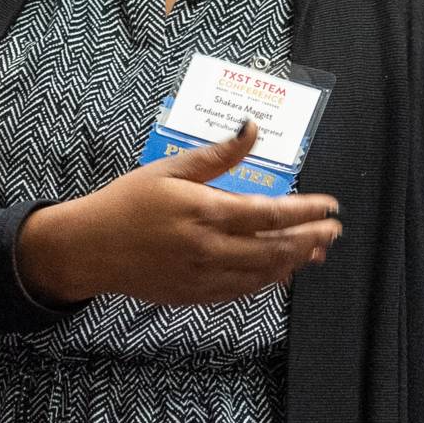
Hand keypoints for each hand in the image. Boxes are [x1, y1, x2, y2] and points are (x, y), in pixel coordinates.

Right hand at [16, 123, 341, 308]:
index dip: (307, 211)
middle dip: (310, 239)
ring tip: (314, 251)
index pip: (271, 214)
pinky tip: (278, 271)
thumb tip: (252, 128)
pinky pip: (241, 290)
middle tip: (333, 231)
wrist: (90, 248)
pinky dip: (265, 280)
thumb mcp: (171, 169)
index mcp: (206, 212)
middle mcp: (210, 248)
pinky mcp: (195, 294)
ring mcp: (204, 276)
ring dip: (293, 261)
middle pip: (276, 247)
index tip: (328, 206)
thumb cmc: (127, 203)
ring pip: (263, 273)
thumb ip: (218, 155)